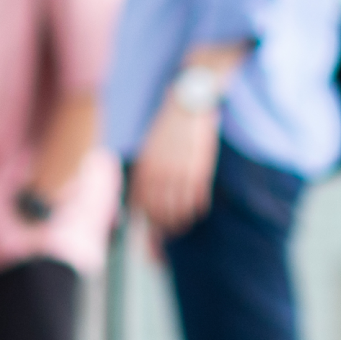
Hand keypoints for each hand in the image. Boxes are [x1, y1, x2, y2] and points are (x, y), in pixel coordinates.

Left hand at [131, 102, 221, 236]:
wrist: (188, 106)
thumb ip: (147, 173)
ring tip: (183, 226)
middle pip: (159, 212)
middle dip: (163, 227)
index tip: (151, 228)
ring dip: (181, 222)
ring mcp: (180, 174)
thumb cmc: (168, 129)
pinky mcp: (199, 171)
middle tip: (168, 233)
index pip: (141, 205)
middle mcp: (159, 174)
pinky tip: (197, 211)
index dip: (146, 220)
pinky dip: (197, 209)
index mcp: (144, 168)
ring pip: (179, 210)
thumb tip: (144, 200)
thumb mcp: (149, 150)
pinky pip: (197, 200)